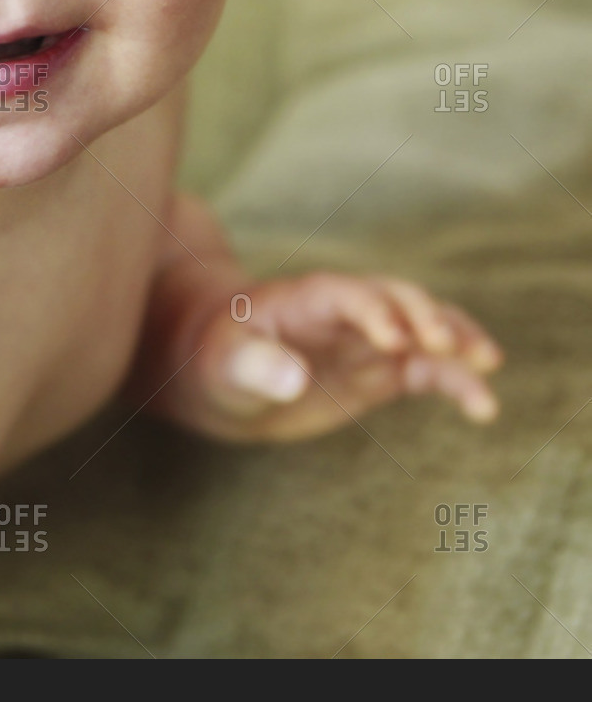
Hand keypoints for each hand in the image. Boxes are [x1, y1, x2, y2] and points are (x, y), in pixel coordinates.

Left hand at [166, 272, 503, 440]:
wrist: (222, 371)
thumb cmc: (216, 359)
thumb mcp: (222, 363)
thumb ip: (253, 365)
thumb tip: (292, 379)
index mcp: (305, 298)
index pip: (347, 294)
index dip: (373, 311)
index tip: (392, 341)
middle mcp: (348, 312)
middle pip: (397, 300)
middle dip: (425, 317)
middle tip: (446, 346)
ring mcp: (370, 339)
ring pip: (425, 330)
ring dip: (457, 341)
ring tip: (486, 364)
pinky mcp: (383, 368)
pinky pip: (429, 369)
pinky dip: (458, 382)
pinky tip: (483, 407)